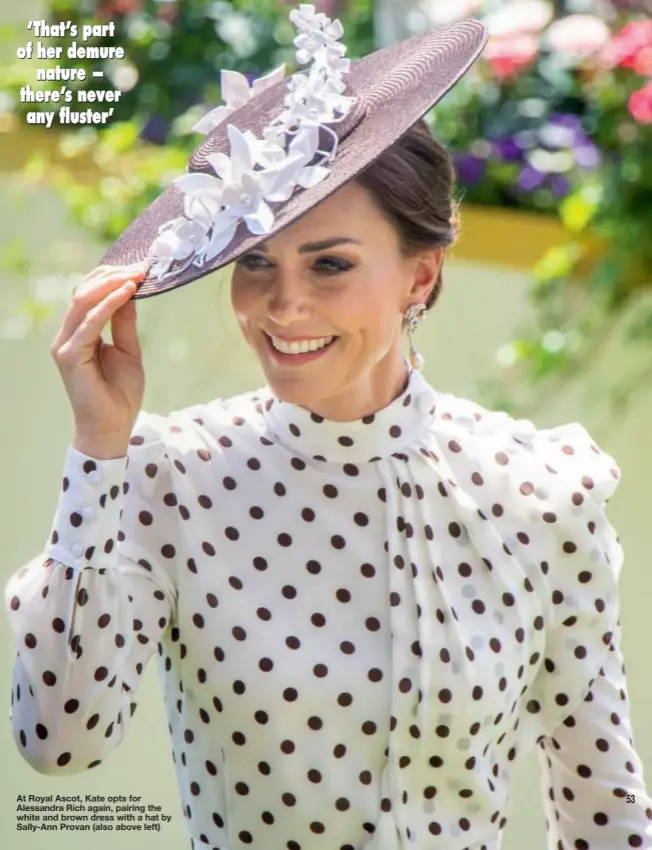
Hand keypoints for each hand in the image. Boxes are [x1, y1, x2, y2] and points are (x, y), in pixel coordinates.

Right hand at [50, 262, 148, 458]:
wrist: (112, 428)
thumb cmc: (119, 395)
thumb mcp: (129, 352)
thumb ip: (125, 324)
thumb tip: (130, 293)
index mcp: (79, 333)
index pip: (89, 294)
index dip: (112, 277)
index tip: (141, 268)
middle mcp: (67, 335)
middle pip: (84, 291)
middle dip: (113, 275)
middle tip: (142, 266)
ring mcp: (65, 345)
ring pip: (83, 301)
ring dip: (112, 284)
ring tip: (137, 274)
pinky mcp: (69, 355)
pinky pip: (90, 322)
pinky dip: (109, 304)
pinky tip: (128, 292)